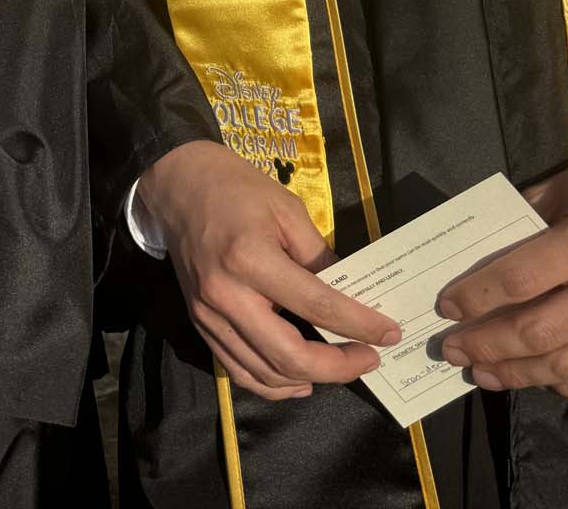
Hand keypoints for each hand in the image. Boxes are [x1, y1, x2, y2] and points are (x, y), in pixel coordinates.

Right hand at [137, 141, 400, 400]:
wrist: (178, 183)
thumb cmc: (236, 187)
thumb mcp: (287, 209)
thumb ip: (318, 255)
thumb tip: (348, 294)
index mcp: (251, 258)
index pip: (315, 304)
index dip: (358, 324)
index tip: (388, 333)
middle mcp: (227, 295)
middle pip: (289, 355)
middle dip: (338, 367)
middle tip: (369, 359)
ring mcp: (209, 314)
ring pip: (264, 372)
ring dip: (309, 379)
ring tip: (341, 367)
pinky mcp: (200, 322)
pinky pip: (238, 369)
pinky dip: (272, 384)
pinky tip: (298, 380)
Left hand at [440, 147, 567, 397]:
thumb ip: (526, 217)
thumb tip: (483, 249)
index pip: (518, 280)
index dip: (476, 297)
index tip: (446, 308)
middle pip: (537, 332)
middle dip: (487, 345)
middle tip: (453, 351)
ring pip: (567, 364)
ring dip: (519, 374)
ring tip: (484, 373)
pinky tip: (542, 379)